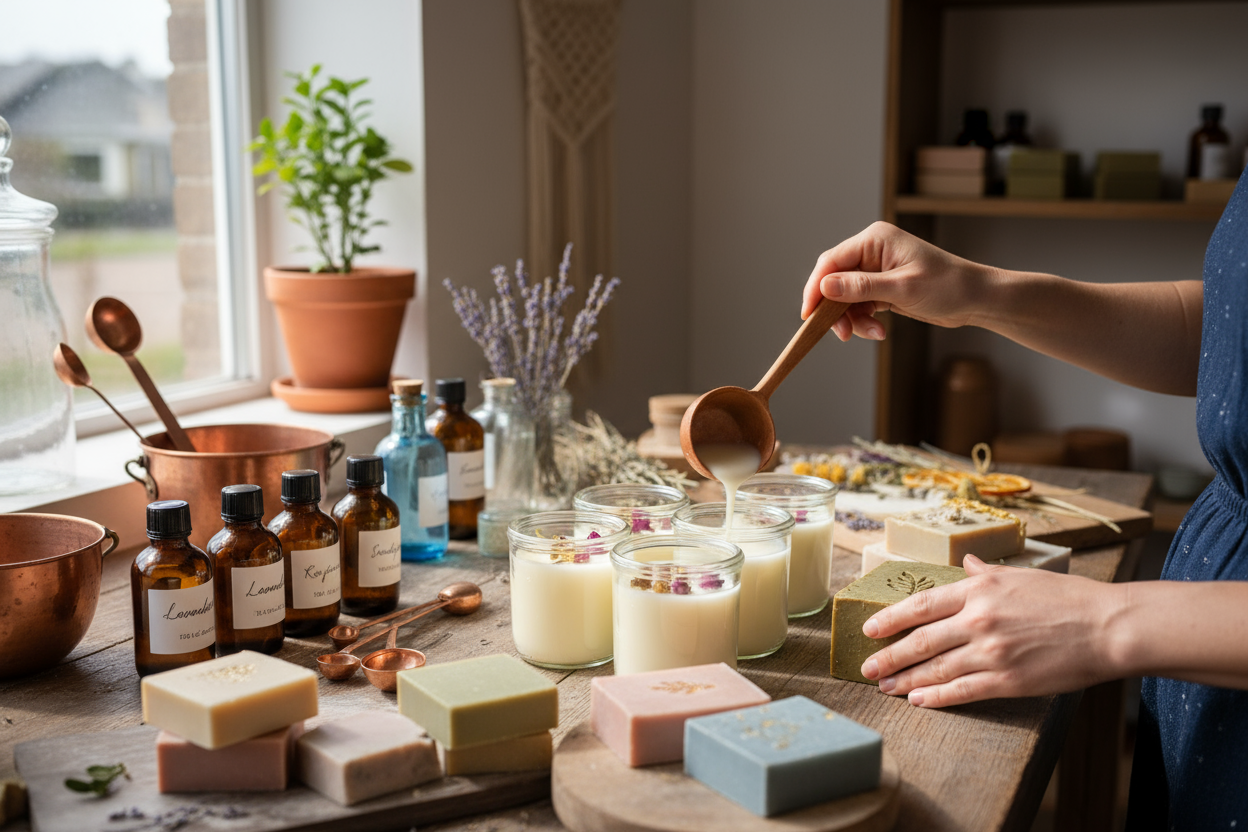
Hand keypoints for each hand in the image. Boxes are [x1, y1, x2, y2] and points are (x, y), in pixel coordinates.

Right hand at [801, 221, 991, 341]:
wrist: (976, 299)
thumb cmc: (948, 286)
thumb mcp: (902, 288)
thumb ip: (861, 287)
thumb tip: (824, 288)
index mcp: (874, 240)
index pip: (831, 262)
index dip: (816, 288)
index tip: (808, 314)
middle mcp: (872, 251)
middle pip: (834, 281)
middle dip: (836, 310)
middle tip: (843, 334)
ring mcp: (877, 270)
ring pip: (846, 297)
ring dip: (853, 319)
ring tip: (872, 333)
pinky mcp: (883, 287)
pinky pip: (860, 304)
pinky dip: (864, 320)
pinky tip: (879, 331)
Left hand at [859, 555, 1125, 707]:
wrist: (1109, 627)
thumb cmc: (1069, 598)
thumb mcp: (1021, 576)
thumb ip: (986, 575)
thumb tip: (966, 564)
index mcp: (980, 589)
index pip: (921, 604)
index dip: (891, 618)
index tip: (870, 629)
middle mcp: (979, 619)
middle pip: (921, 640)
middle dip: (889, 656)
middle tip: (866, 667)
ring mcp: (992, 651)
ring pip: (936, 668)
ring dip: (906, 679)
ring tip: (886, 687)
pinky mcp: (1008, 680)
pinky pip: (962, 691)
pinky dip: (936, 697)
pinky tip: (919, 701)